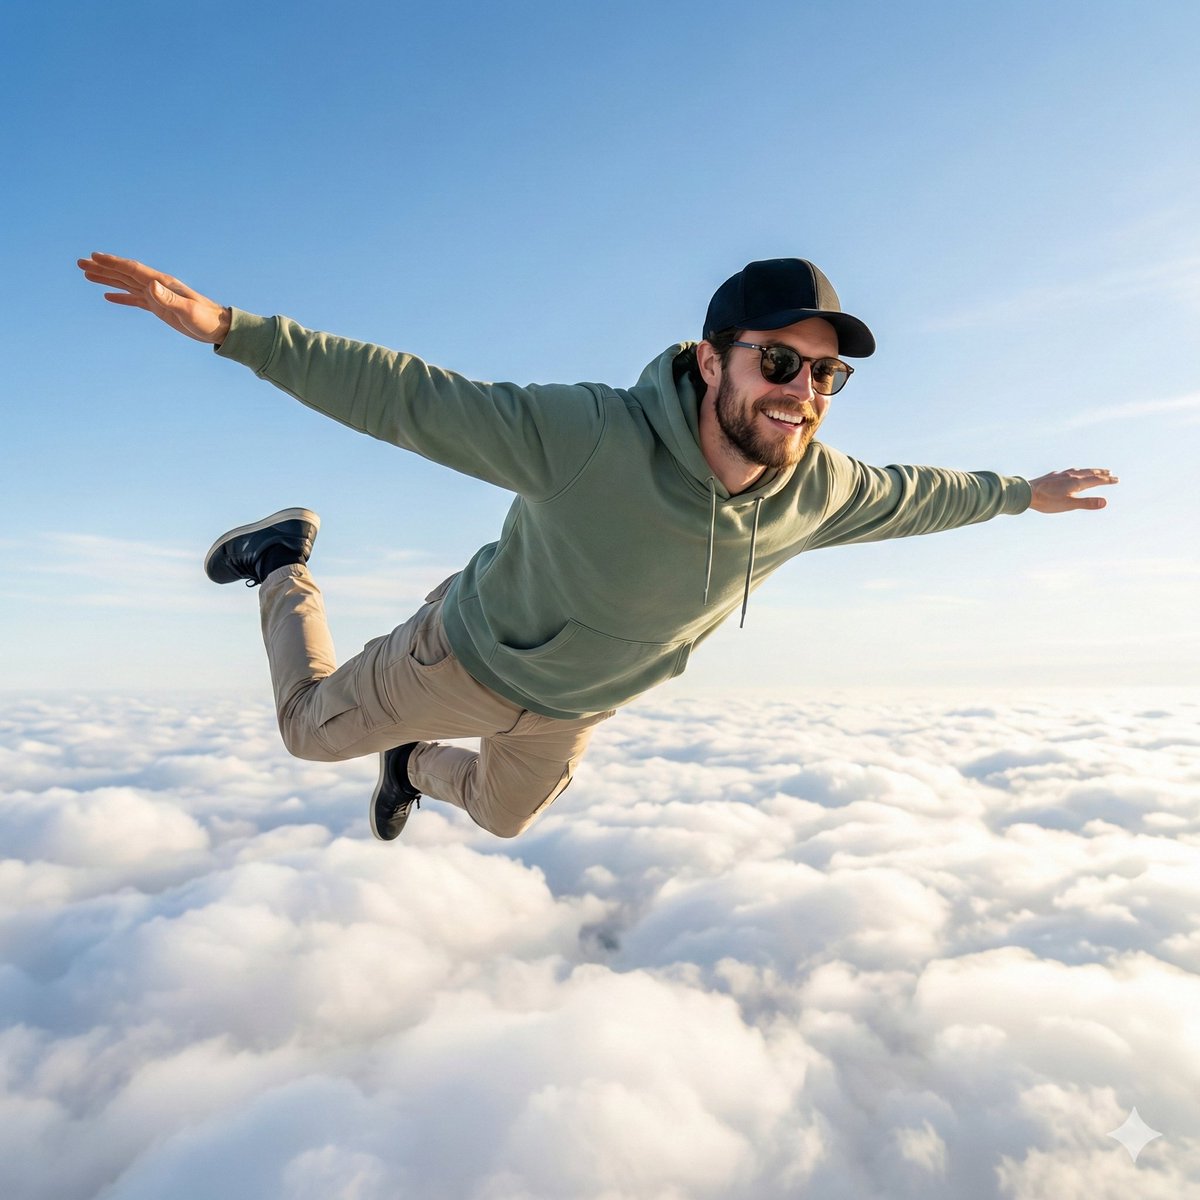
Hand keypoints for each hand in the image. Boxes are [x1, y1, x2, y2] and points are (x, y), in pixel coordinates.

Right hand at [76, 252, 231, 343]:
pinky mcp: (159, 308)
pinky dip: (121, 296)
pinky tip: (108, 296)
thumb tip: (151, 284)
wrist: (219, 328)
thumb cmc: (206, 319)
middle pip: (125, 274)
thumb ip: (170, 298)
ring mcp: (157, 296)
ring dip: (107, 278)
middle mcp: (158, 286)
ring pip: (126, 284)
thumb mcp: (188, 311)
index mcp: (163, 283)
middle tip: (80, 262)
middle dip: (103, 268)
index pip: (133, 270)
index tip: (93, 257)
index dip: (113, 263)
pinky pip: (135, 299)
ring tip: (86, 274)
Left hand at [1028, 468, 1118, 512]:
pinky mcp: (1051, 476)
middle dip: (1100, 473)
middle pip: (1088, 472)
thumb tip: (1105, 502)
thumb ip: (1087, 503)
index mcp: (1076, 482)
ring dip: (1088, 470)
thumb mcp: (1069, 505)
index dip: (1107, 480)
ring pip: (1078, 470)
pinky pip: (1067, 472)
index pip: (1096, 480)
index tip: (1117, 480)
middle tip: (1110, 472)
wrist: (1026, 493)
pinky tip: (1069, 473)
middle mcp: (1070, 475)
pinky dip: (1074, 471)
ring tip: (1093, 471)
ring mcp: (1060, 474)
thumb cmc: (1047, 501)